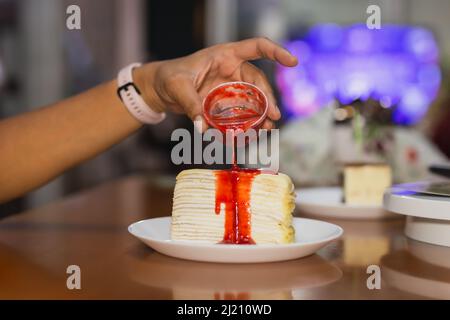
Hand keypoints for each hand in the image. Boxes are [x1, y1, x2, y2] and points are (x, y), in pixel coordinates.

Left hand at [134, 37, 297, 131]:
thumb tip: (203, 128)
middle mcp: (232, 69)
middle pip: (257, 82)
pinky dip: (246, 123)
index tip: (292, 62)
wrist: (160, 90)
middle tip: (273, 117)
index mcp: (225, 55)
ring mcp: (230, 87)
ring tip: (267, 129)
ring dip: (261, 114)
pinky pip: (241, 112)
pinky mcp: (225, 102)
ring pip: (253, 99)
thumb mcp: (177, 87)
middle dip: (268, 99)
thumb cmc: (168, 78)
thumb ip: (191, 105)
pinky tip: (249, 134)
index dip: (276, 52)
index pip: (256, 47)